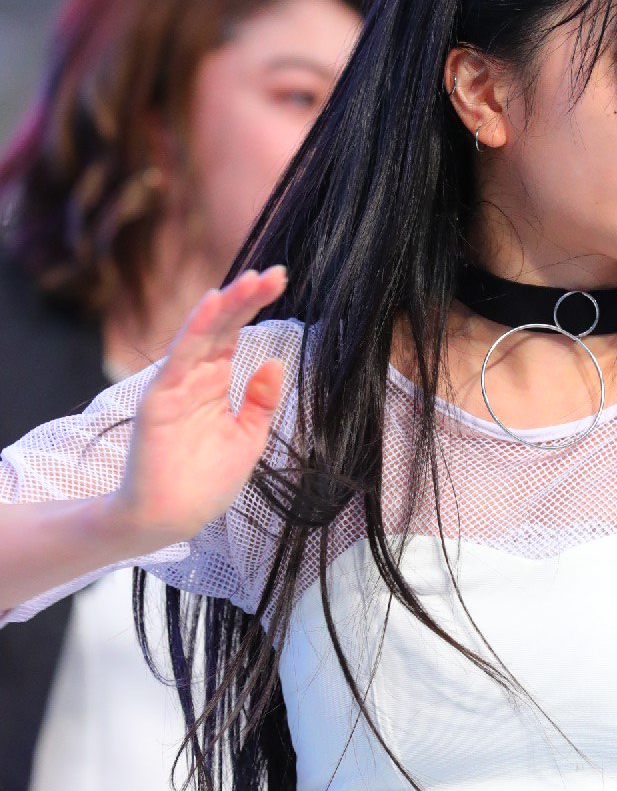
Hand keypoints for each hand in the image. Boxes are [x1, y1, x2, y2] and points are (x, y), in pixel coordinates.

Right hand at [113, 266, 287, 546]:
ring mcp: (175, 384)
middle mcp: (195, 376)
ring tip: (250, 280)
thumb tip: (277, 360)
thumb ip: (261, 400)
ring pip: (202, 334)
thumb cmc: (206, 481)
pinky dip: (195, 329)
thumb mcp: (248, 437)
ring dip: (226, 305)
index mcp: (216, 382)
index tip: (281, 280)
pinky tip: (213, 304)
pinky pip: (179, 357)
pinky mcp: (160, 397)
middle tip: (274, 273)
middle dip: (247, 298)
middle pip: (222, 326)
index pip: (236, 333)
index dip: (255, 306)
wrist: (172, 517)